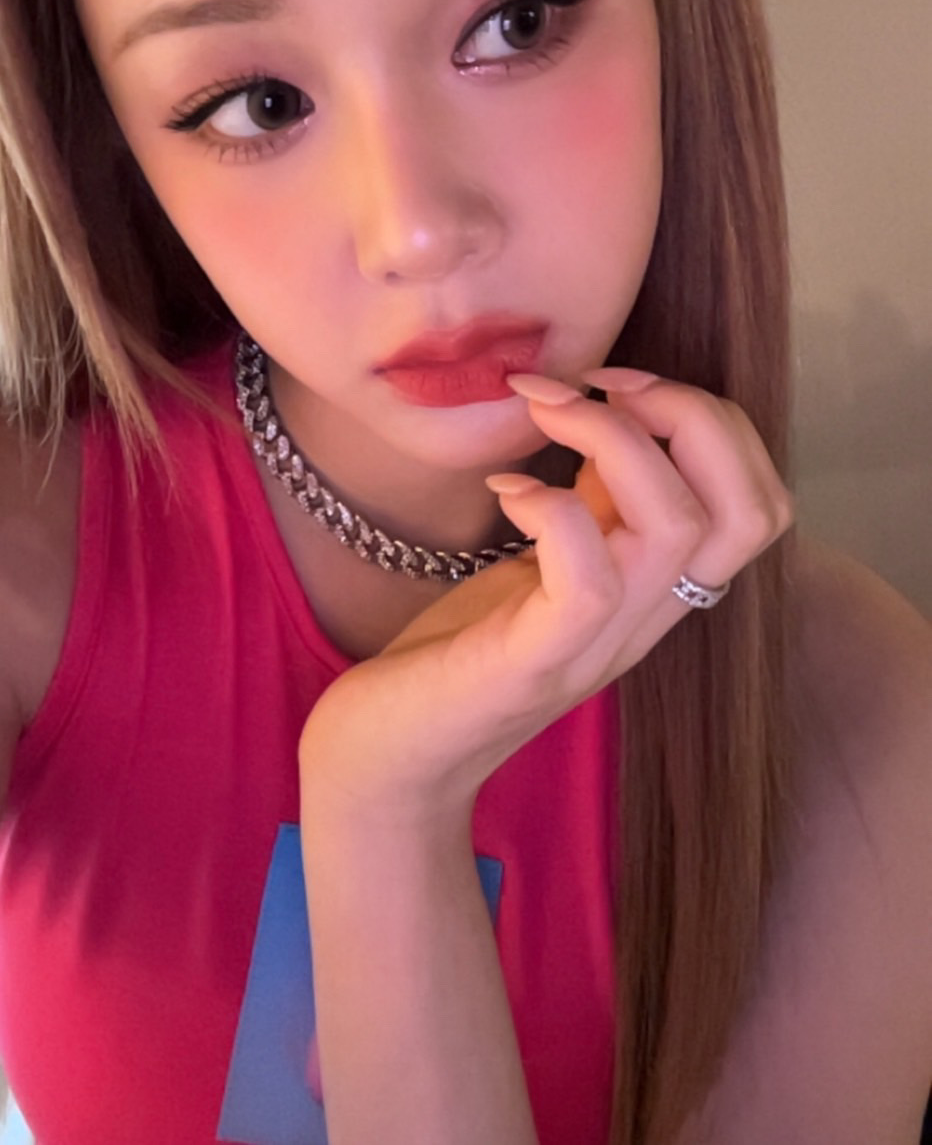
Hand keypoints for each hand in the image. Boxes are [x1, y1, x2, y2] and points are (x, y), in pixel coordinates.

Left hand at [298, 370, 793, 827]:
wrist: (386, 760)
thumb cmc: (461, 649)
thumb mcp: (547, 558)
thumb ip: (597, 503)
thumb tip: (620, 418)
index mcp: (657, 590)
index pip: (759, 503)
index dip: (711, 420)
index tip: (617, 385)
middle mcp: (645, 619)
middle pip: (747, 508)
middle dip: (686, 413)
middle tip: (592, 385)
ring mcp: (595, 646)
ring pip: (678, 527)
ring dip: (612, 438)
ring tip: (540, 410)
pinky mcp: (532, 663)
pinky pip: (588, 580)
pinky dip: (554, 509)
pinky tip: (506, 491)